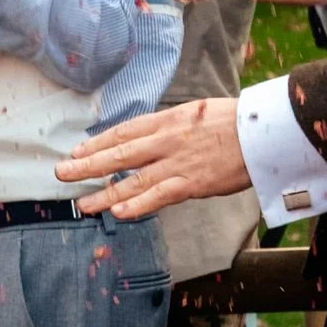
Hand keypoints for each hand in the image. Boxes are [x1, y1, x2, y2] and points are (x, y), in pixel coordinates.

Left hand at [55, 95, 246, 218]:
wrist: (264, 131)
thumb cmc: (234, 121)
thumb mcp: (194, 113)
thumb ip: (169, 127)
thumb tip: (148, 138)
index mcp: (166, 120)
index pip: (122, 132)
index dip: (96, 144)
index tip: (76, 152)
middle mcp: (165, 141)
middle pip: (118, 154)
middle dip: (87, 166)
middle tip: (62, 174)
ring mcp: (177, 163)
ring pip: (133, 180)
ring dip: (105, 193)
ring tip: (83, 203)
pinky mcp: (193, 183)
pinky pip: (159, 196)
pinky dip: (138, 205)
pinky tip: (119, 213)